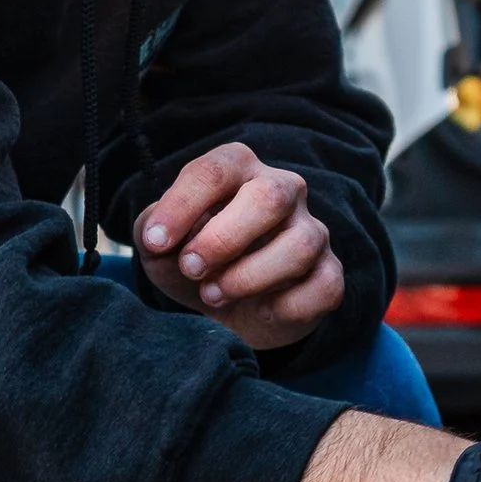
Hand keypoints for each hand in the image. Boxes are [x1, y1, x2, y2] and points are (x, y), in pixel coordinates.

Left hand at [135, 144, 342, 352]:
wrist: (228, 312)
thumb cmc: (194, 264)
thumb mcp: (160, 246)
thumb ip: (151, 229)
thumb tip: (160, 234)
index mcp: (239, 169)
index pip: (215, 171)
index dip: (181, 206)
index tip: (154, 241)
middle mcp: (284, 190)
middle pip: (270, 197)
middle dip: (223, 239)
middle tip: (191, 268)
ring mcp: (313, 232)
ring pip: (298, 246)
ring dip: (248, 277)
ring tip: (213, 294)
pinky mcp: (329, 274)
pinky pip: (321, 287)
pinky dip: (283, 307)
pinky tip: (259, 310)